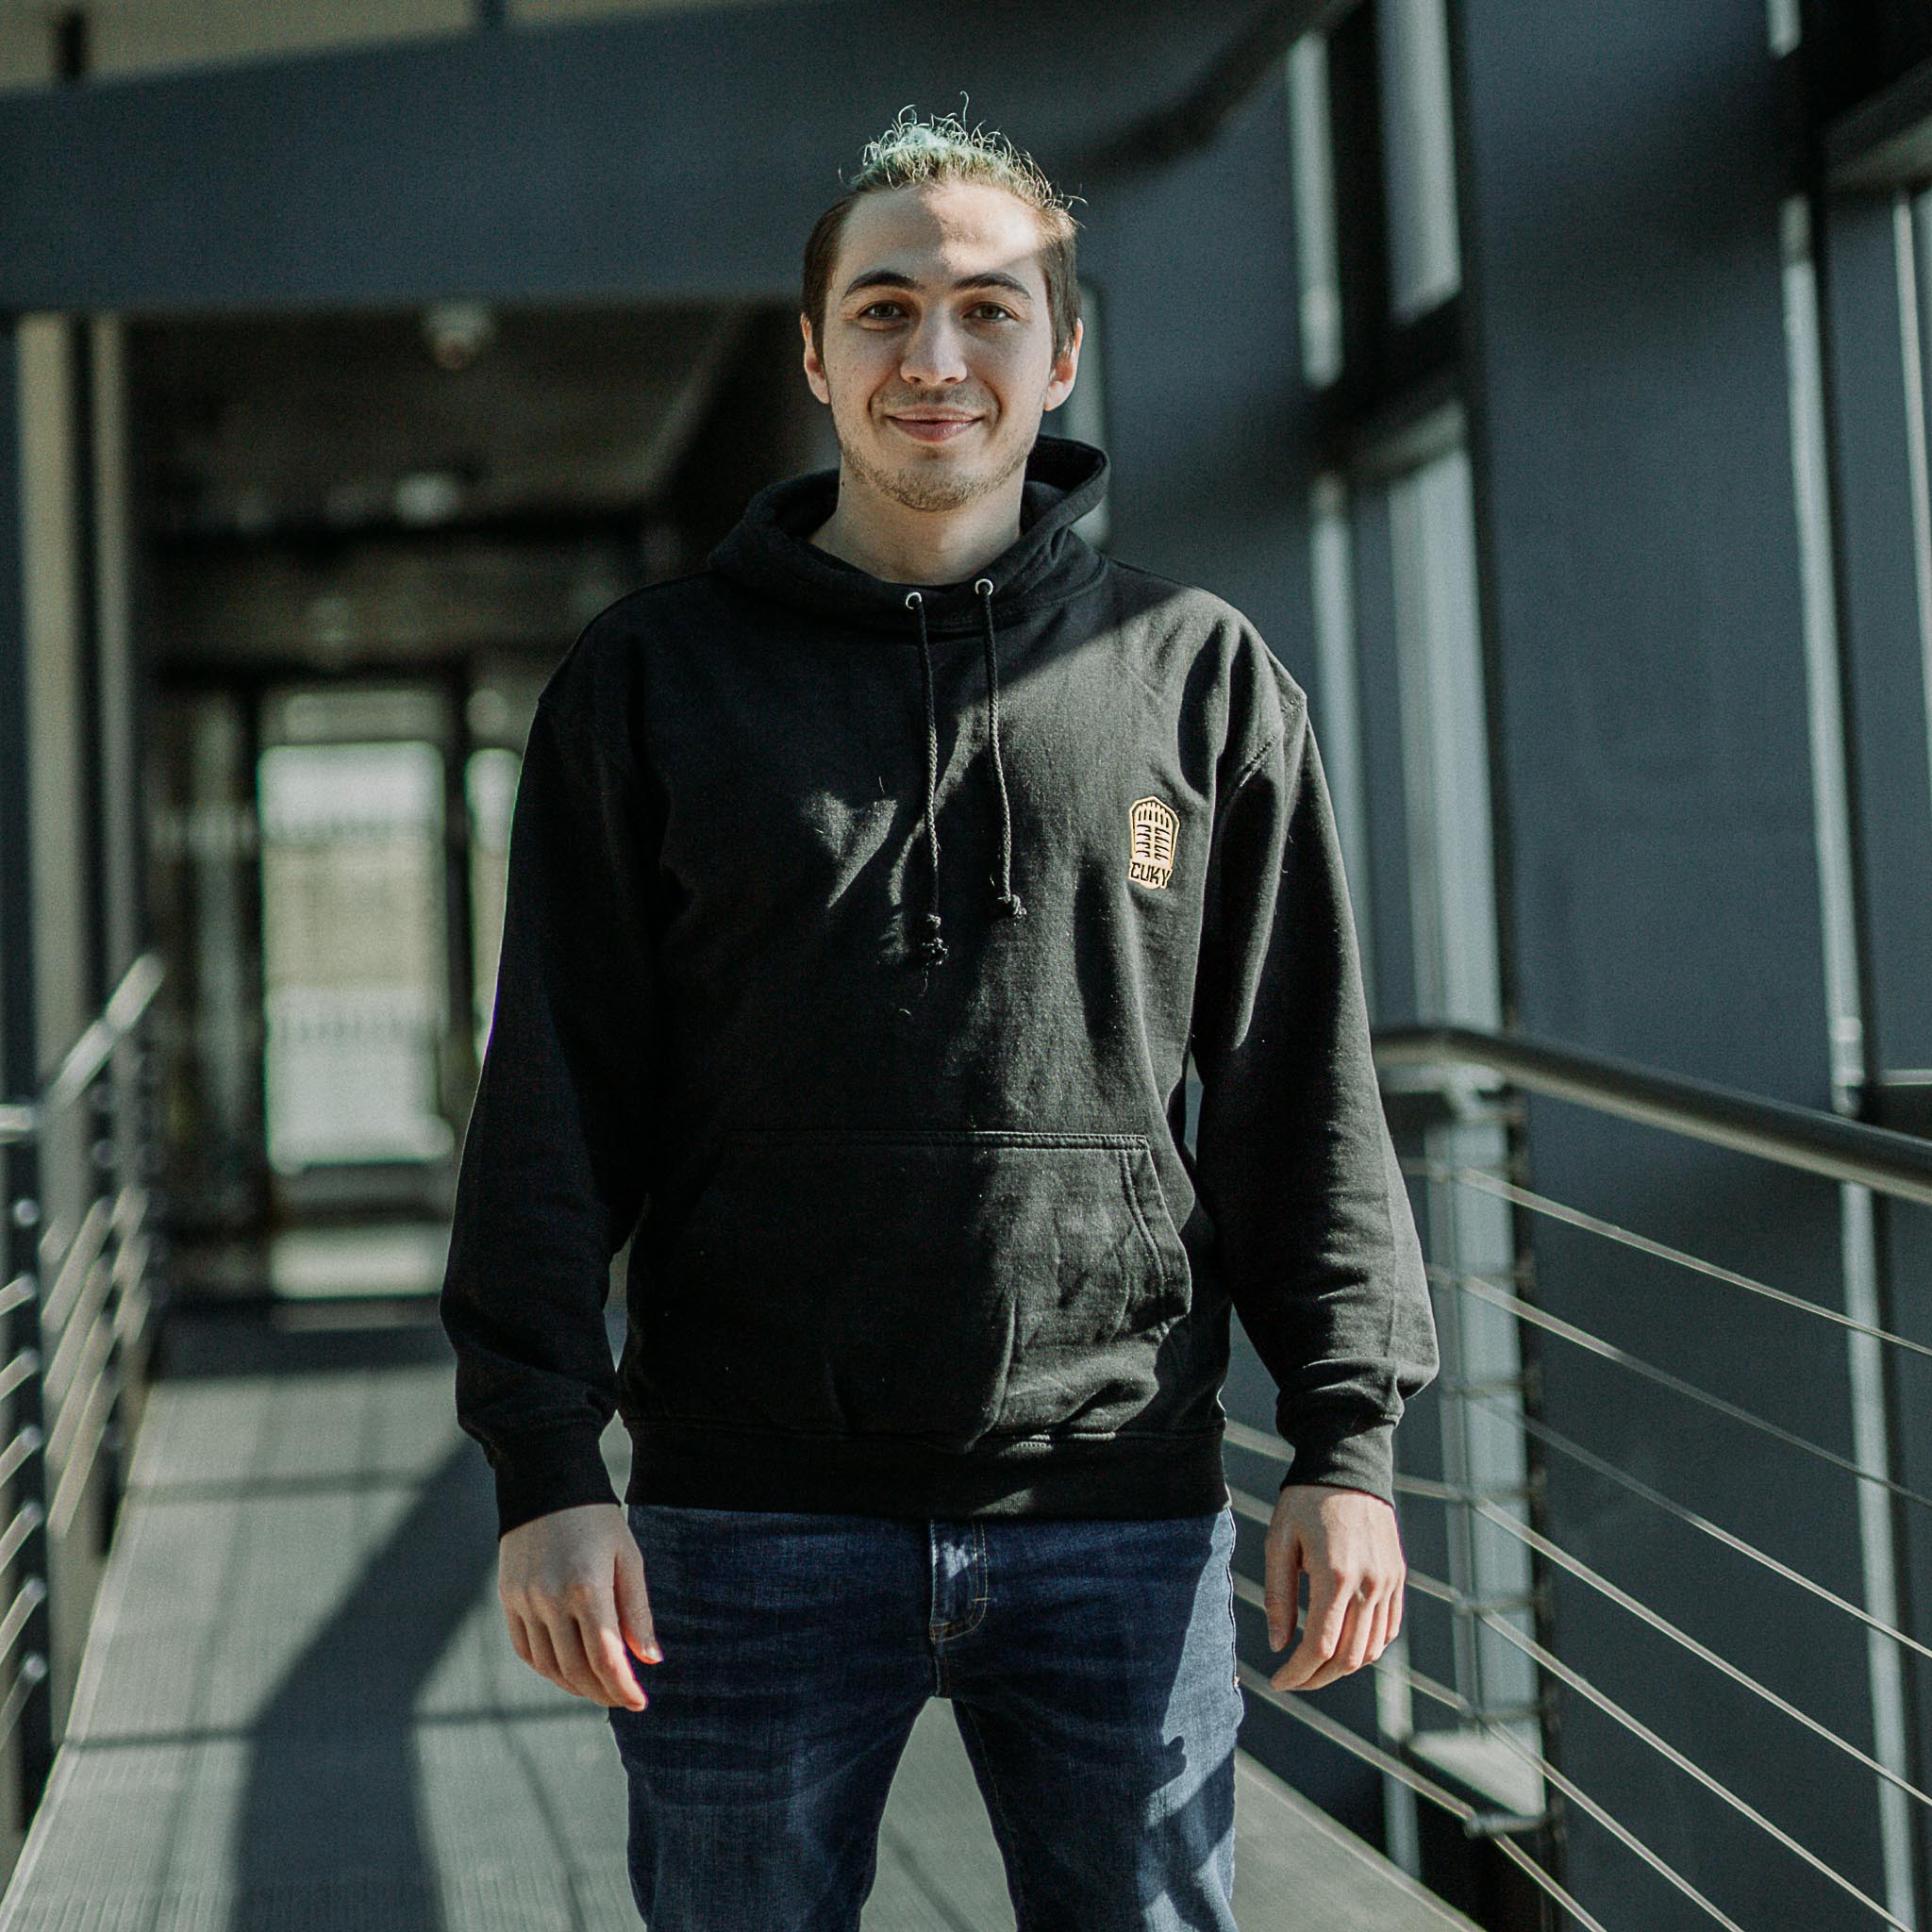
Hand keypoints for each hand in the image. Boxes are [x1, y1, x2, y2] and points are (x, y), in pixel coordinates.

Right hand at [498, 1501, 661, 1709]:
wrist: (546, 1481)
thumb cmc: (598, 1519)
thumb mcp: (628, 1557)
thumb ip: (637, 1611)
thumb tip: (650, 1660)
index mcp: (588, 1588)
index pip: (607, 1658)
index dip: (624, 1688)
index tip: (640, 1702)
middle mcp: (551, 1599)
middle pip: (577, 1669)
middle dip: (602, 1692)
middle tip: (622, 1698)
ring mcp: (525, 1601)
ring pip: (549, 1666)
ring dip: (575, 1686)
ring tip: (598, 1688)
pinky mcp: (508, 1598)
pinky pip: (525, 1649)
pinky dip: (547, 1668)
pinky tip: (568, 1670)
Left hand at [1266, 1482, 1404, 1691]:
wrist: (1347, 1466)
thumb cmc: (1304, 1501)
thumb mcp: (1279, 1543)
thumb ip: (1278, 1597)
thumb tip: (1279, 1645)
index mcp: (1335, 1575)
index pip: (1320, 1647)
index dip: (1298, 1672)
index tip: (1278, 1681)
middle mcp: (1369, 1584)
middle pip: (1348, 1657)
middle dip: (1318, 1678)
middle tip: (1293, 1680)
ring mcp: (1388, 1582)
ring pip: (1371, 1648)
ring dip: (1342, 1667)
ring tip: (1314, 1666)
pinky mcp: (1397, 1576)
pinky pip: (1389, 1628)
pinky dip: (1368, 1647)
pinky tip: (1343, 1646)